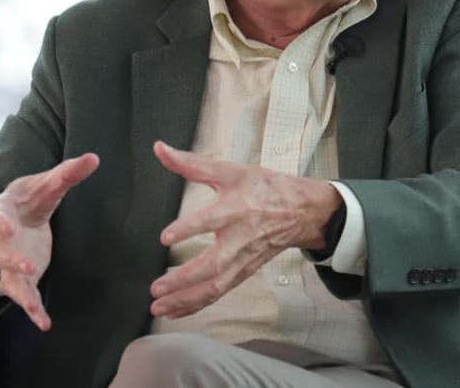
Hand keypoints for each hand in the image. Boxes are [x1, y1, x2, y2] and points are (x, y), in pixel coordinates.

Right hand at [0, 153, 98, 330]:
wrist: (14, 217)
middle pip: (0, 252)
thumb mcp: (45, 184)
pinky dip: (33, 310)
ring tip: (33, 306)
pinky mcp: (22, 277)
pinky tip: (44, 323)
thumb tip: (94, 158)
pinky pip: (25, 296)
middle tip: (26, 264)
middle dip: (11, 259)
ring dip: (21, 292)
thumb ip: (67, 173)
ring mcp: (9, 262)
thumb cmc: (28, 198)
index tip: (5, 226)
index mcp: (0, 212)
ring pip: (10, 279)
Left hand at [148, 141, 340, 319]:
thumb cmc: (266, 188)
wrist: (302, 210)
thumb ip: (191, 163)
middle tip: (157, 287)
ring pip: (215, 286)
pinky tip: (175, 310)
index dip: (188, 229)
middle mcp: (240, 239)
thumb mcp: (230, 170)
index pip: (210, 220)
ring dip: (186, 299)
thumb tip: (161, 149)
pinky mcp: (244, 272)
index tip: (165, 237)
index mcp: (236, 209)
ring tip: (159, 306)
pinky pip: (219, 292)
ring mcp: (243, 259)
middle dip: (183, 279)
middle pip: (212, 265)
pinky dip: (197, 304)